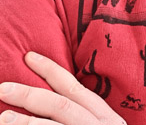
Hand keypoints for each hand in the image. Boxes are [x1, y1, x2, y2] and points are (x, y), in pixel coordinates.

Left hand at [0, 52, 125, 123]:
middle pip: (61, 105)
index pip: (74, 88)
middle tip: (3, 88)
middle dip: (29, 95)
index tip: (28, 57)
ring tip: (2, 118)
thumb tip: (47, 102)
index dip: (51, 70)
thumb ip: (82, 116)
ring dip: (26, 123)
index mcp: (106, 119)